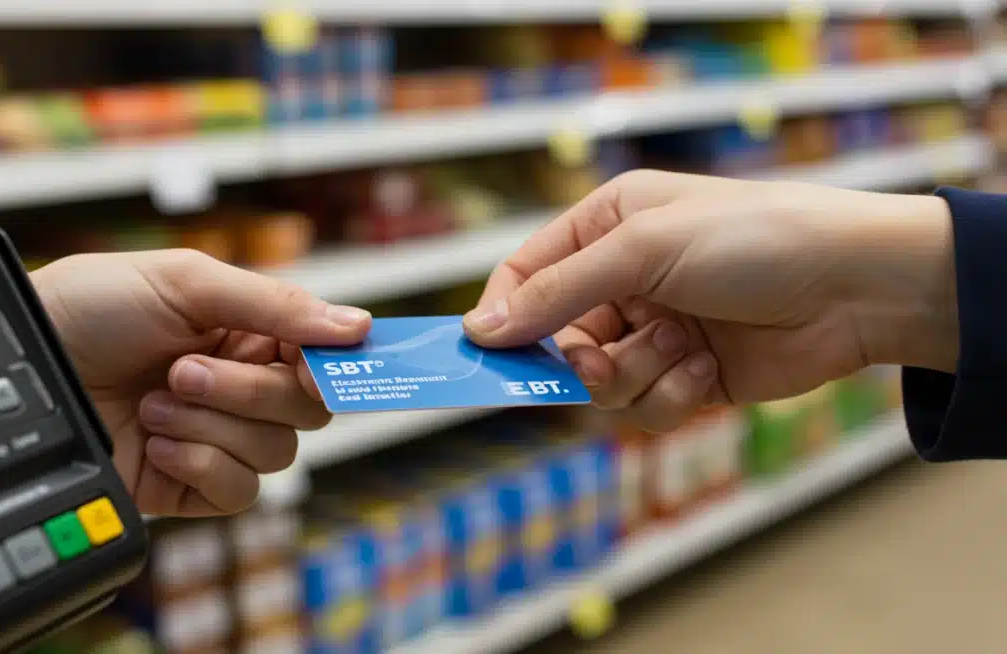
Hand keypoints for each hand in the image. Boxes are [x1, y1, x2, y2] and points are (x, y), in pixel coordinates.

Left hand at [30, 249, 370, 516]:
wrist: (20, 365)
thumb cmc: (92, 307)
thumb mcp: (185, 283)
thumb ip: (277, 304)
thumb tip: (359, 326)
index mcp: (248, 330)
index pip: (322, 357)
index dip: (329, 366)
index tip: (312, 367)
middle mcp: (240, 385)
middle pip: (307, 410)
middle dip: (249, 392)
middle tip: (184, 370)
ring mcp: (216, 437)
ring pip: (276, 452)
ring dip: (212, 425)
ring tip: (155, 401)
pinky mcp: (190, 485)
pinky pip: (238, 491)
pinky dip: (200, 464)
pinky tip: (157, 442)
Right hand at [464, 170, 956, 431]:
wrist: (859, 288)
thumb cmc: (755, 239)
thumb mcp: (645, 249)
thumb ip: (558, 290)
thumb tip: (480, 328)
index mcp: (607, 228)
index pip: (526, 274)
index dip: (504, 314)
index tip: (487, 351)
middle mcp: (625, 280)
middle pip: (555, 340)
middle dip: (579, 358)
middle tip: (598, 363)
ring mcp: (656, 330)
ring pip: (598, 383)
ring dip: (636, 375)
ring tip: (683, 349)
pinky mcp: (688, 377)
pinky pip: (645, 406)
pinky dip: (672, 394)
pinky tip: (709, 368)